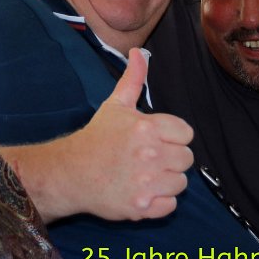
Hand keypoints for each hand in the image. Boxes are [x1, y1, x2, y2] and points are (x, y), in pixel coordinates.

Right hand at [2, 49, 193, 221]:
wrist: (71, 173)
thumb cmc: (96, 138)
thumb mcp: (115, 105)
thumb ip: (133, 79)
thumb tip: (139, 51)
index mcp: (146, 127)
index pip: (186, 133)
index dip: (172, 136)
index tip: (155, 139)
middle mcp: (149, 154)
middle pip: (187, 159)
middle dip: (170, 159)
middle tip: (148, 159)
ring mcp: (146, 182)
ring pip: (180, 182)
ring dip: (166, 181)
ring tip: (145, 175)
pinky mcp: (142, 206)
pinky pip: (170, 205)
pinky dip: (159, 202)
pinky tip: (142, 191)